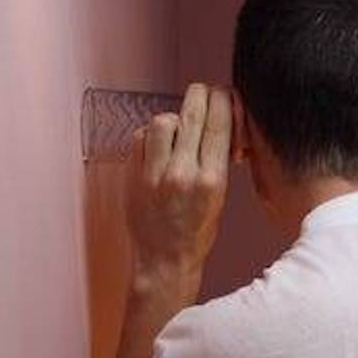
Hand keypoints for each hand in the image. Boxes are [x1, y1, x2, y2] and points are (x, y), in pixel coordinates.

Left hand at [126, 83, 231, 278]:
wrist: (163, 261)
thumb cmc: (195, 233)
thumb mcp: (220, 196)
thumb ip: (218, 158)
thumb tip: (220, 122)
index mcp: (212, 179)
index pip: (220, 120)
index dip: (224, 98)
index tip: (224, 97)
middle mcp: (182, 173)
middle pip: (193, 109)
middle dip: (203, 96)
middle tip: (204, 96)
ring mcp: (153, 173)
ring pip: (164, 119)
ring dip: (174, 120)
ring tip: (178, 134)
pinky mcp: (132, 174)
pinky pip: (141, 136)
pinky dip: (151, 137)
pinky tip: (158, 150)